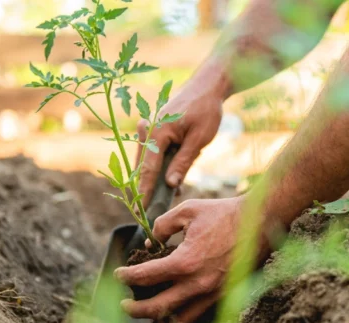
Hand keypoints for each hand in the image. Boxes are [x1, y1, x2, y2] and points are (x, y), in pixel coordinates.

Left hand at [114, 197, 247, 322]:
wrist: (261, 222)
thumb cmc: (224, 213)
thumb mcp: (188, 211)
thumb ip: (163, 225)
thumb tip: (151, 242)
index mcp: (185, 262)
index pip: (145, 276)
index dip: (127, 276)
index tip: (118, 273)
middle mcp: (198, 284)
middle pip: (157, 308)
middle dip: (135, 309)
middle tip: (124, 304)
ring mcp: (213, 294)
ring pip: (179, 320)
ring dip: (158, 320)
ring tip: (147, 314)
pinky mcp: (224, 297)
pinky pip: (199, 315)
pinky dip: (182, 318)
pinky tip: (173, 312)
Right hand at [136, 78, 224, 205]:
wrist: (207, 87)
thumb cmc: (205, 110)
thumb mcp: (198, 140)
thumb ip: (183, 163)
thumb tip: (170, 185)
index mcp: (156, 132)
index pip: (148, 169)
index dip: (144, 191)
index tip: (140, 210)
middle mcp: (146, 129)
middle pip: (143, 166)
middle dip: (148, 188)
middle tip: (151, 210)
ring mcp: (148, 128)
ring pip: (147, 161)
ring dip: (155, 178)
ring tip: (166, 197)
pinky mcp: (153, 129)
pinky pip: (153, 153)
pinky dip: (160, 167)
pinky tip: (172, 181)